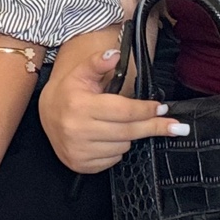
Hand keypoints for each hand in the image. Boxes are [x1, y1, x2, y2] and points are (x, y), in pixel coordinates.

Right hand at [38, 47, 187, 173]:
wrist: (46, 114)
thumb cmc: (69, 92)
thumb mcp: (82, 72)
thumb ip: (99, 62)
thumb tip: (115, 55)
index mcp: (80, 105)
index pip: (124, 111)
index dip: (146, 110)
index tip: (163, 108)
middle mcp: (77, 130)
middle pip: (129, 131)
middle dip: (153, 127)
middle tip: (173, 125)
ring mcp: (78, 150)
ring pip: (123, 147)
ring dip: (129, 137)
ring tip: (119, 125)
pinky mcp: (80, 164)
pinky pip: (113, 160)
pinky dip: (117, 150)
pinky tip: (109, 138)